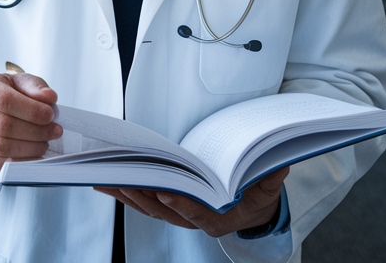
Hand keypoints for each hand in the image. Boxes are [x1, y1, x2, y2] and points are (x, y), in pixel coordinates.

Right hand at [0, 72, 61, 172]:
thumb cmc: (12, 93)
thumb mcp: (24, 83)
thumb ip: (36, 87)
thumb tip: (48, 97)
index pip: (4, 100)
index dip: (31, 110)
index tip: (50, 115)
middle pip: (2, 126)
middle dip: (34, 131)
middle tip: (54, 131)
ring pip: (0, 146)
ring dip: (29, 148)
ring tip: (45, 142)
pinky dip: (19, 162)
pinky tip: (34, 155)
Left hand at [94, 166, 288, 237]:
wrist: (254, 213)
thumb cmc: (258, 199)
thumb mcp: (269, 188)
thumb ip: (271, 178)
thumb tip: (279, 164)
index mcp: (219, 220)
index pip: (197, 215)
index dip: (181, 206)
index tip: (165, 193)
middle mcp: (195, 221)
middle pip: (164, 212)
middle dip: (141, 196)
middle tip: (122, 180)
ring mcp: (181, 217)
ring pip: (150, 209)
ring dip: (127, 195)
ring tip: (106, 180)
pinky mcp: (171, 209)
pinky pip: (146, 204)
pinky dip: (128, 194)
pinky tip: (112, 184)